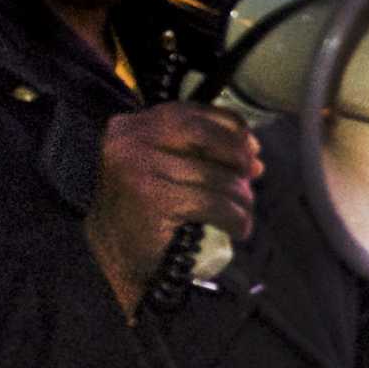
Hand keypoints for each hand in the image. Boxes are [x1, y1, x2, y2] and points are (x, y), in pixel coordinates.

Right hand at [85, 102, 262, 314]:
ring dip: (241, 196)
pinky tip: (240, 229)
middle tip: (252, 177)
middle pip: (204, 135)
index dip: (230, 129)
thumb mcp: (167, 168)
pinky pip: (212, 204)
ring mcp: (138, 168)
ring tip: (245, 211)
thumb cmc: (146, 210)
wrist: (114, 254)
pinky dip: (235, 218)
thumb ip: (200, 153)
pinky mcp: (153, 199)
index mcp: (134, 126)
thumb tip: (254, 155)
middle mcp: (131, 140)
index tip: (252, 150)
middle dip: (237, 154)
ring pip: (213, 175)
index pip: (193, 113)